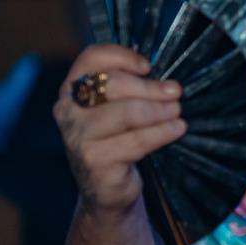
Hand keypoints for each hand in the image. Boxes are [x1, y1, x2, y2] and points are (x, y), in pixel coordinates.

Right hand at [54, 45, 186, 217]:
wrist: (105, 188)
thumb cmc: (117, 139)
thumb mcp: (118, 108)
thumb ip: (130, 87)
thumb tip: (162, 71)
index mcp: (72, 89)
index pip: (91, 58)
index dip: (122, 56)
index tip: (148, 66)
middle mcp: (68, 110)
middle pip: (113, 85)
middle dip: (150, 87)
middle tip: (176, 92)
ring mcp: (77, 137)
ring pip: (126, 113)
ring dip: (158, 110)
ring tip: (177, 112)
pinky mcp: (93, 160)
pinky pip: (135, 141)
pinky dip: (160, 133)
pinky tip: (176, 129)